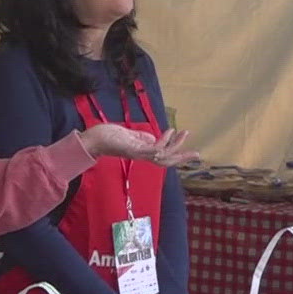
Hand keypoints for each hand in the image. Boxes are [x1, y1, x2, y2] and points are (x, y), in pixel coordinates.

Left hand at [79, 125, 199, 167]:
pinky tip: (168, 134)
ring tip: (183, 132)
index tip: (187, 140)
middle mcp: (143, 155)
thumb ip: (143, 137)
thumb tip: (155, 138)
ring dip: (175, 145)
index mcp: (143, 152)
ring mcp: (139, 153)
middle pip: (167, 161)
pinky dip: (161, 144)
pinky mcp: (133, 150)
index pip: (164, 155)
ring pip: (162, 156)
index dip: (177, 151)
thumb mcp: (131, 135)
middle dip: (183, 158)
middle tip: (198, 154)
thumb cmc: (110, 135)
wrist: (95, 139)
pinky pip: (150, 150)